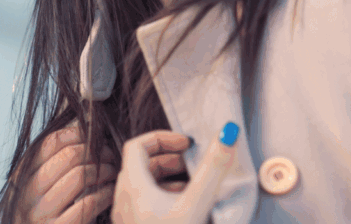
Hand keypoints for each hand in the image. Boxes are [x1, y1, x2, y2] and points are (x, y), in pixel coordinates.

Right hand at [17, 121, 118, 223]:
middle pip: (69, 155)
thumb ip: (52, 163)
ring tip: (113, 171)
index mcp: (21, 176)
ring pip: (79, 176)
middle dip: (96, 151)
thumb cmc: (43, 215)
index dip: (78, 134)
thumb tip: (81, 129)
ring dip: (104, 170)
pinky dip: (105, 194)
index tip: (96, 136)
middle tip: (110, 153)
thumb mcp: (37, 187)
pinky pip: (87, 204)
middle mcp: (27, 193)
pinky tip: (112, 192)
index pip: (51, 142)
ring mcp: (40, 213)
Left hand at [111, 122, 239, 223]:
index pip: (137, 145)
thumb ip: (213, 169)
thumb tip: (227, 134)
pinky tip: (186, 206)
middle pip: (140, 164)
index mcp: (132, 187)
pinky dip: (164, 196)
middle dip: (170, 158)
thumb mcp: (197, 204)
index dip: (162, 138)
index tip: (186, 144)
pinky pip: (144, 203)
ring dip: (168, 178)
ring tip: (194, 184)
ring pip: (142, 185)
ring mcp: (126, 217)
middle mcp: (123, 200)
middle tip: (193, 162)